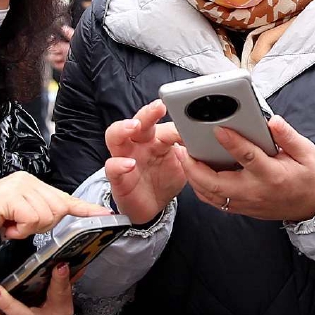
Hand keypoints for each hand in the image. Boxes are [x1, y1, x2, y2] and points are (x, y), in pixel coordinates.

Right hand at [0, 172, 107, 240]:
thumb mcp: (23, 217)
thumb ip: (41, 215)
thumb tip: (57, 218)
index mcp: (34, 185)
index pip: (65, 198)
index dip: (87, 208)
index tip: (106, 214)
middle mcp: (30, 181)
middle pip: (58, 210)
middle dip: (42, 225)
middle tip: (21, 225)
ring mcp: (22, 186)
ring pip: (47, 216)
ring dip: (29, 228)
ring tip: (12, 224)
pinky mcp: (15, 194)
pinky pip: (33, 219)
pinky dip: (21, 229)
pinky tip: (8, 225)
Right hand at [103, 100, 187, 223]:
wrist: (152, 207)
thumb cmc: (164, 181)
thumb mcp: (182, 165)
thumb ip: (190, 152)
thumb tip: (202, 139)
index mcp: (156, 139)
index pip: (163, 124)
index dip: (175, 123)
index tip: (189, 124)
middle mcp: (139, 144)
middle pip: (138, 122)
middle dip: (148, 113)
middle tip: (158, 107)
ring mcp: (125, 158)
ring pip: (115, 136)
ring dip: (123, 128)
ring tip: (134, 126)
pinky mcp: (117, 177)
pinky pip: (112, 167)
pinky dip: (119, 164)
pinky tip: (130, 164)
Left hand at [171, 114, 314, 222]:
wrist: (314, 205)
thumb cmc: (309, 176)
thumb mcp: (306, 152)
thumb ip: (288, 136)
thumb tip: (273, 122)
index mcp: (272, 174)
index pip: (248, 157)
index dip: (231, 141)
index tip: (217, 128)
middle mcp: (255, 191)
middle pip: (216, 182)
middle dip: (194, 166)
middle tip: (181, 148)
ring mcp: (246, 202)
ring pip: (210, 194)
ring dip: (193, 176)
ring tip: (182, 157)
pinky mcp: (241, 208)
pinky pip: (214, 200)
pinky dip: (200, 187)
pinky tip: (194, 172)